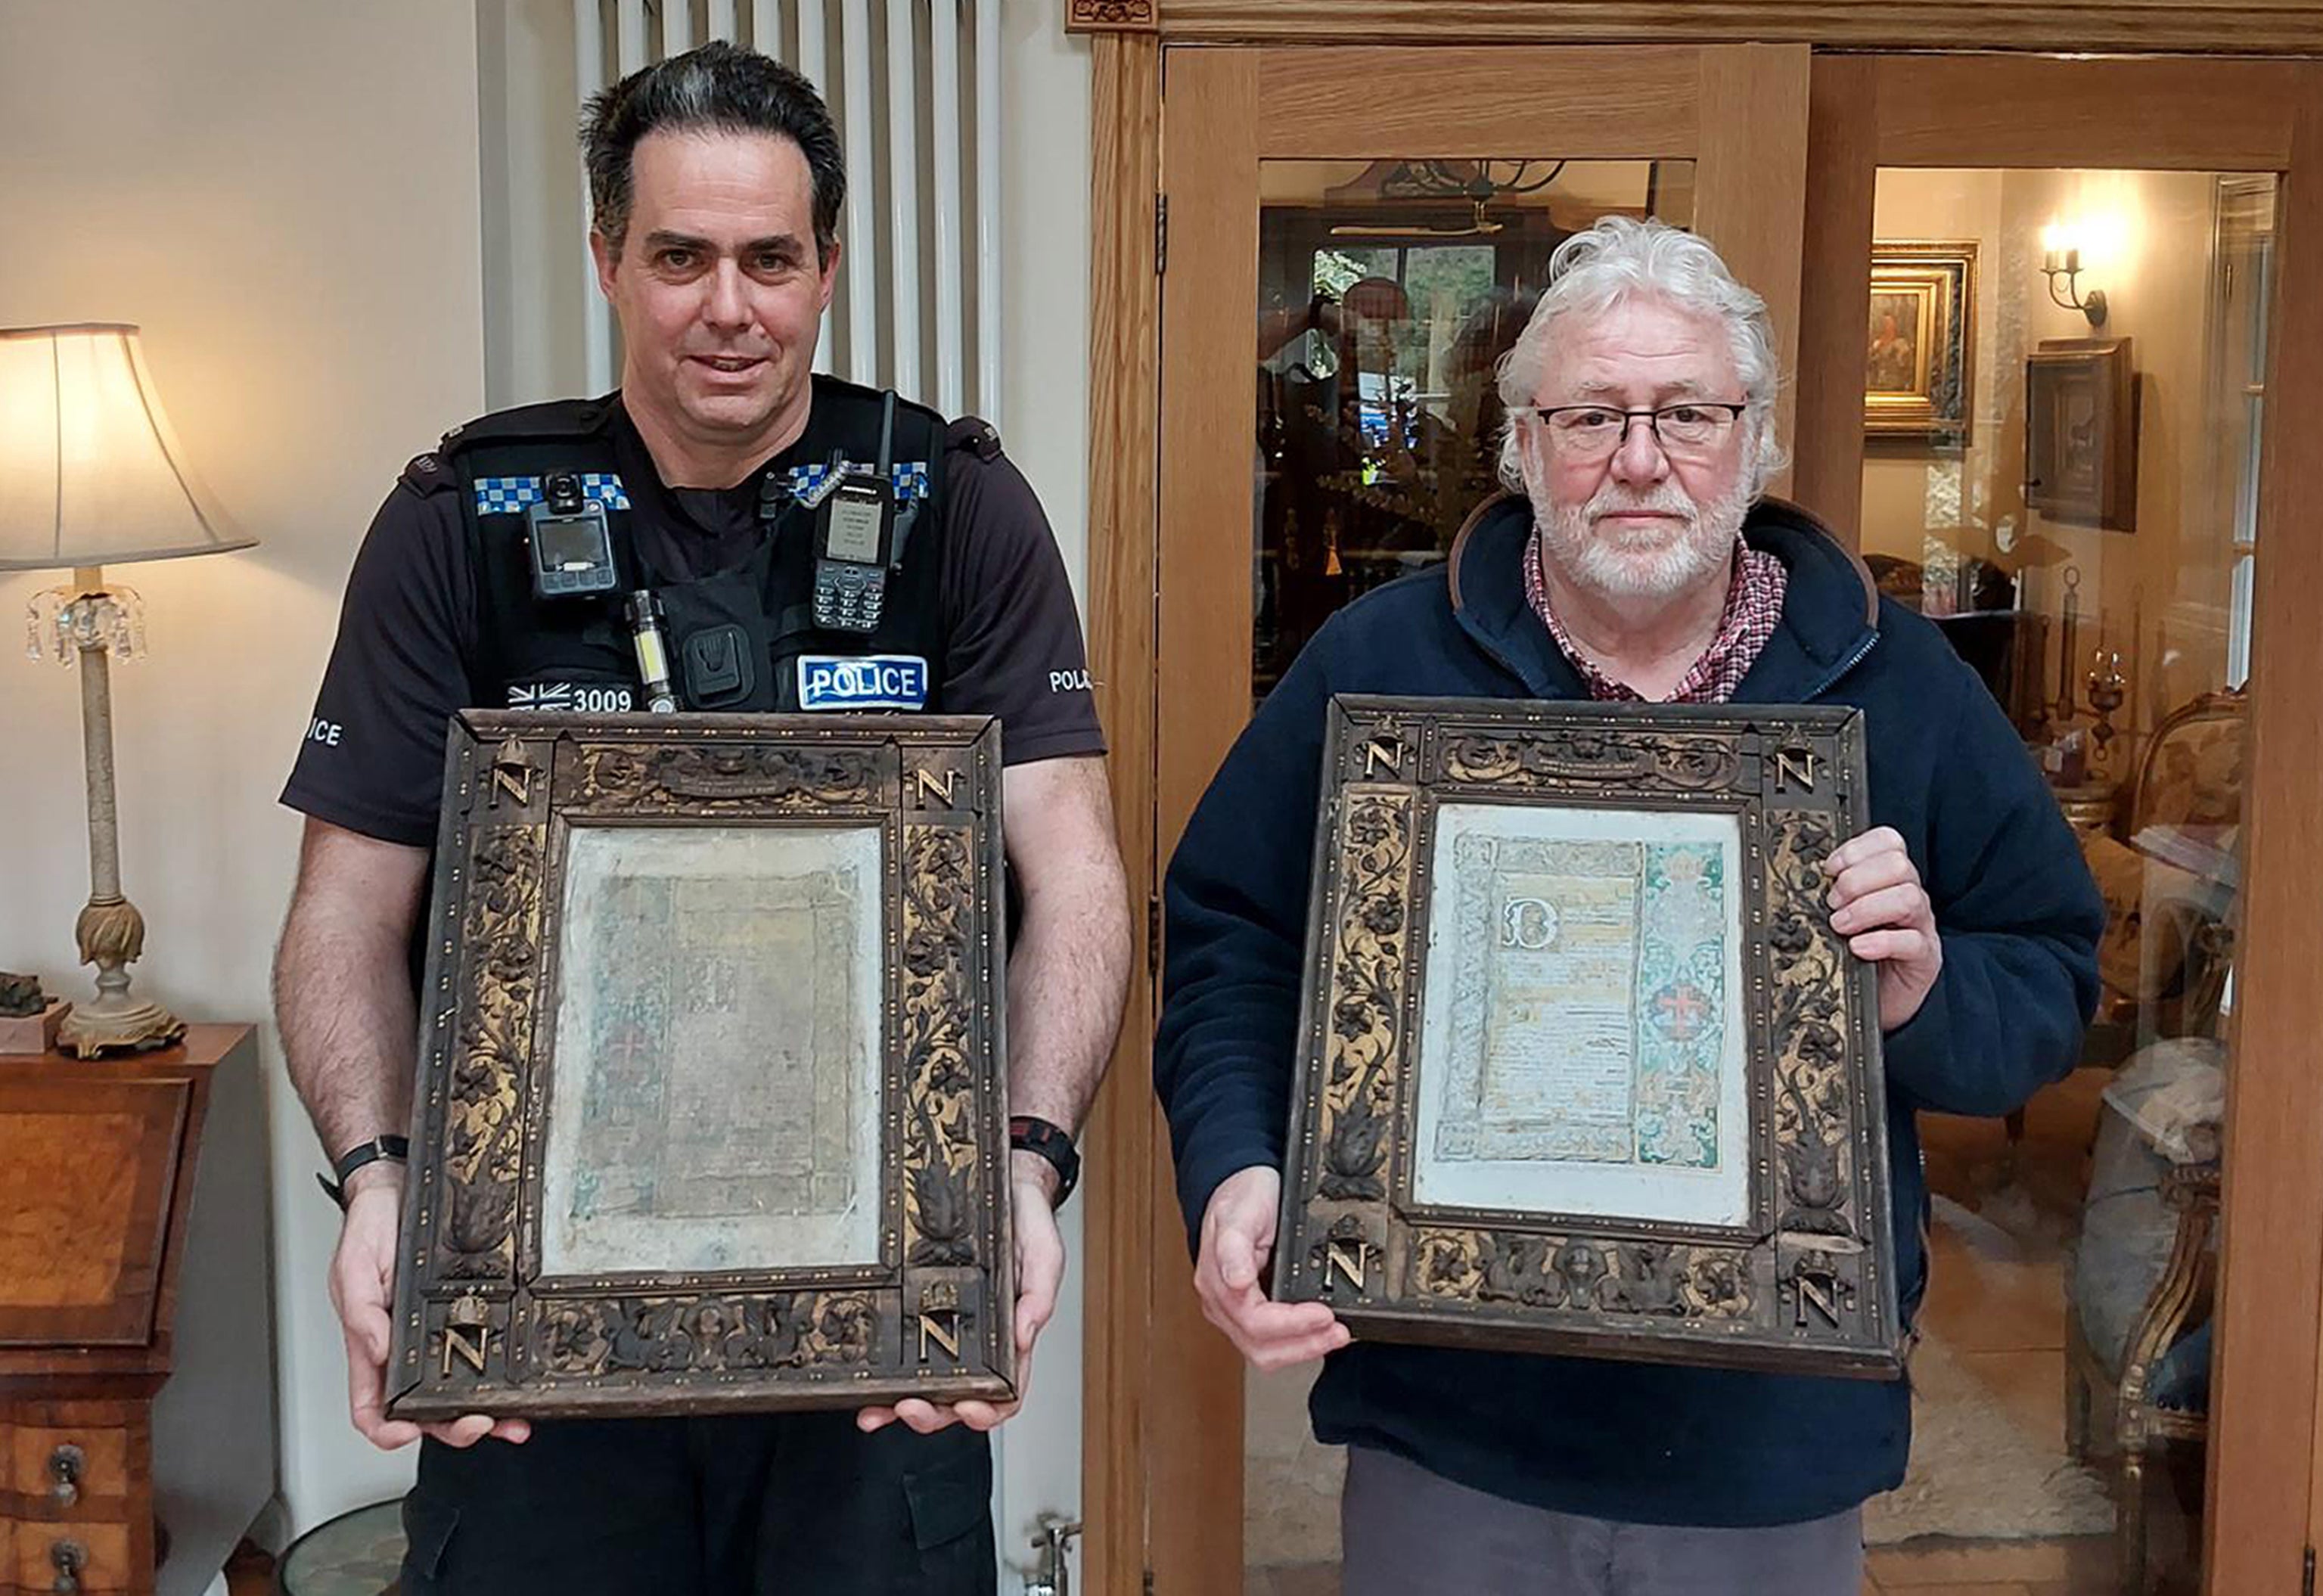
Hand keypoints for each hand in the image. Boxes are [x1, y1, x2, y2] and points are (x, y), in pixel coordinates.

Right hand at [329, 1163, 529, 1451]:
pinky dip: (500, 1378)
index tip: (409, 1434)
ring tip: (512, 1421)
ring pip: (459, 1392)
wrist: (397, 1190)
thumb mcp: (353, 1268)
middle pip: (424, 1410)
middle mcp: (404, 1348)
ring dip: (486, 1414)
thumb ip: (360, 1312)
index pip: (372, 1407)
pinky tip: (519, 1385)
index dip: (387, 1431)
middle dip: (452, 1428)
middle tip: (479, 1425)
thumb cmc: (369, 1229)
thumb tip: (377, 1351)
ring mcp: (435, 1336)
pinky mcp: (463, 1316)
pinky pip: (483, 1354)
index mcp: (372, 1345)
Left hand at [857, 1153, 1063, 1435]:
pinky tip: (866, 1385)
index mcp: (1011, 1336)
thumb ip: (1040, 1297)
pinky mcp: (920, 1310)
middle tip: (910, 1409)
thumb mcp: (1044, 1255)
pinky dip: (883, 1375)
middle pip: (956, 1399)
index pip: (1004, 1391)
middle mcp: (977, 1341)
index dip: (987, 1411)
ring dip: (899, 1407)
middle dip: (932, 1414)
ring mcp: (946, 1329)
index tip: (968, 1410)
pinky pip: (901, 1350)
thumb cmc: (1027, 1223)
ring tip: (875, 1412)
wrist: (1004, 1183)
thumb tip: (1025, 1335)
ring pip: (924, 1385)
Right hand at [1195, 1166, 1348, 1370]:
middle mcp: (1223, 1302)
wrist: (1239, 1183)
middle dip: (1303, 1346)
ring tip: (1334, 1336)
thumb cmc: (1241, 1195)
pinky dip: (1298, 1342)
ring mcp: (1234, 1310)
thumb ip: (1234, 1248)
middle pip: (1260, 1347)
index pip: (1255, 1322)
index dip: (1292, 1324)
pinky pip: (1270, 1341)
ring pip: (1265, 1351)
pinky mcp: (1249, 1311)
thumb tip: (1237, 1283)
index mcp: (1218, 1281)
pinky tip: (1318, 1332)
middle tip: (1338, 1332)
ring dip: (1303, 1349)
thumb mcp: (1240, 1213)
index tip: (1324, 1314)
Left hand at [1823, 826, 1942, 1030]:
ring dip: (1866, 908)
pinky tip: (1858, 948)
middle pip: (1898, 864)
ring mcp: (1920, 926)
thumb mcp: (1840, 917)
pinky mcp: (1924, 957)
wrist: (1872, 1000)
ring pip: (1909, 897)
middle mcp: (1909, 896)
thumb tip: (1804, 879)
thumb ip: (1832, 895)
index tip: (1830, 869)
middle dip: (1857, 880)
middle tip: (1831, 904)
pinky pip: (1913, 941)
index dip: (1857, 849)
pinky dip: (1881, 942)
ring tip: (1840, 926)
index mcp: (1888, 879)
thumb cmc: (1853, 954)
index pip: (1888, 842)